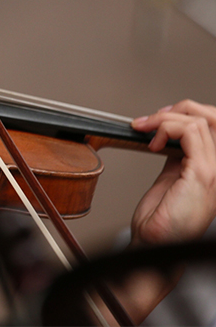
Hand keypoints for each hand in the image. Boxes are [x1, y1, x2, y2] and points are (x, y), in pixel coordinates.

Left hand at [130, 100, 215, 245]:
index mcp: (210, 167)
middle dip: (180, 109)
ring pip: (198, 122)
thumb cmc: (159, 219)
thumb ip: (176, 157)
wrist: (153, 243)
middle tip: (151, 119)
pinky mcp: (202, 174)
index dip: (186, 113)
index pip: (213, 124)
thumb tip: (168, 135)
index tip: (157, 118)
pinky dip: (166, 128)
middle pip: (213, 117)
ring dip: (164, 119)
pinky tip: (152, 142)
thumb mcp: (170, 179)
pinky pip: (190, 133)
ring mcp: (213, 171)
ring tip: (144, 129)